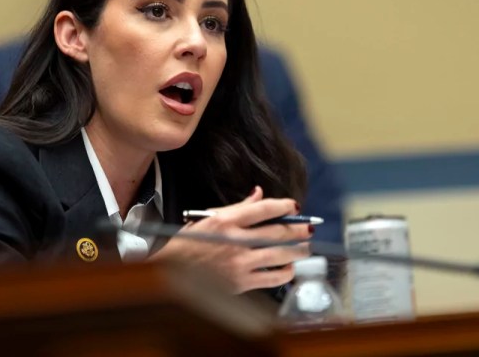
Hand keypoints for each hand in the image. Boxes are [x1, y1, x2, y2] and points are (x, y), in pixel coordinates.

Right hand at [151, 186, 310, 292]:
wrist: (170, 271)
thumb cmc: (189, 242)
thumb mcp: (209, 217)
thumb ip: (238, 207)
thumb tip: (259, 194)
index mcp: (226, 220)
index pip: (264, 209)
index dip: (284, 206)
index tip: (294, 206)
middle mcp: (235, 241)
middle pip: (277, 233)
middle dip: (298, 230)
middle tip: (309, 228)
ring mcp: (239, 264)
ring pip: (279, 255)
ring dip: (297, 251)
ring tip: (305, 248)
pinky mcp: (240, 283)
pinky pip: (271, 278)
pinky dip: (284, 273)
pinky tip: (289, 269)